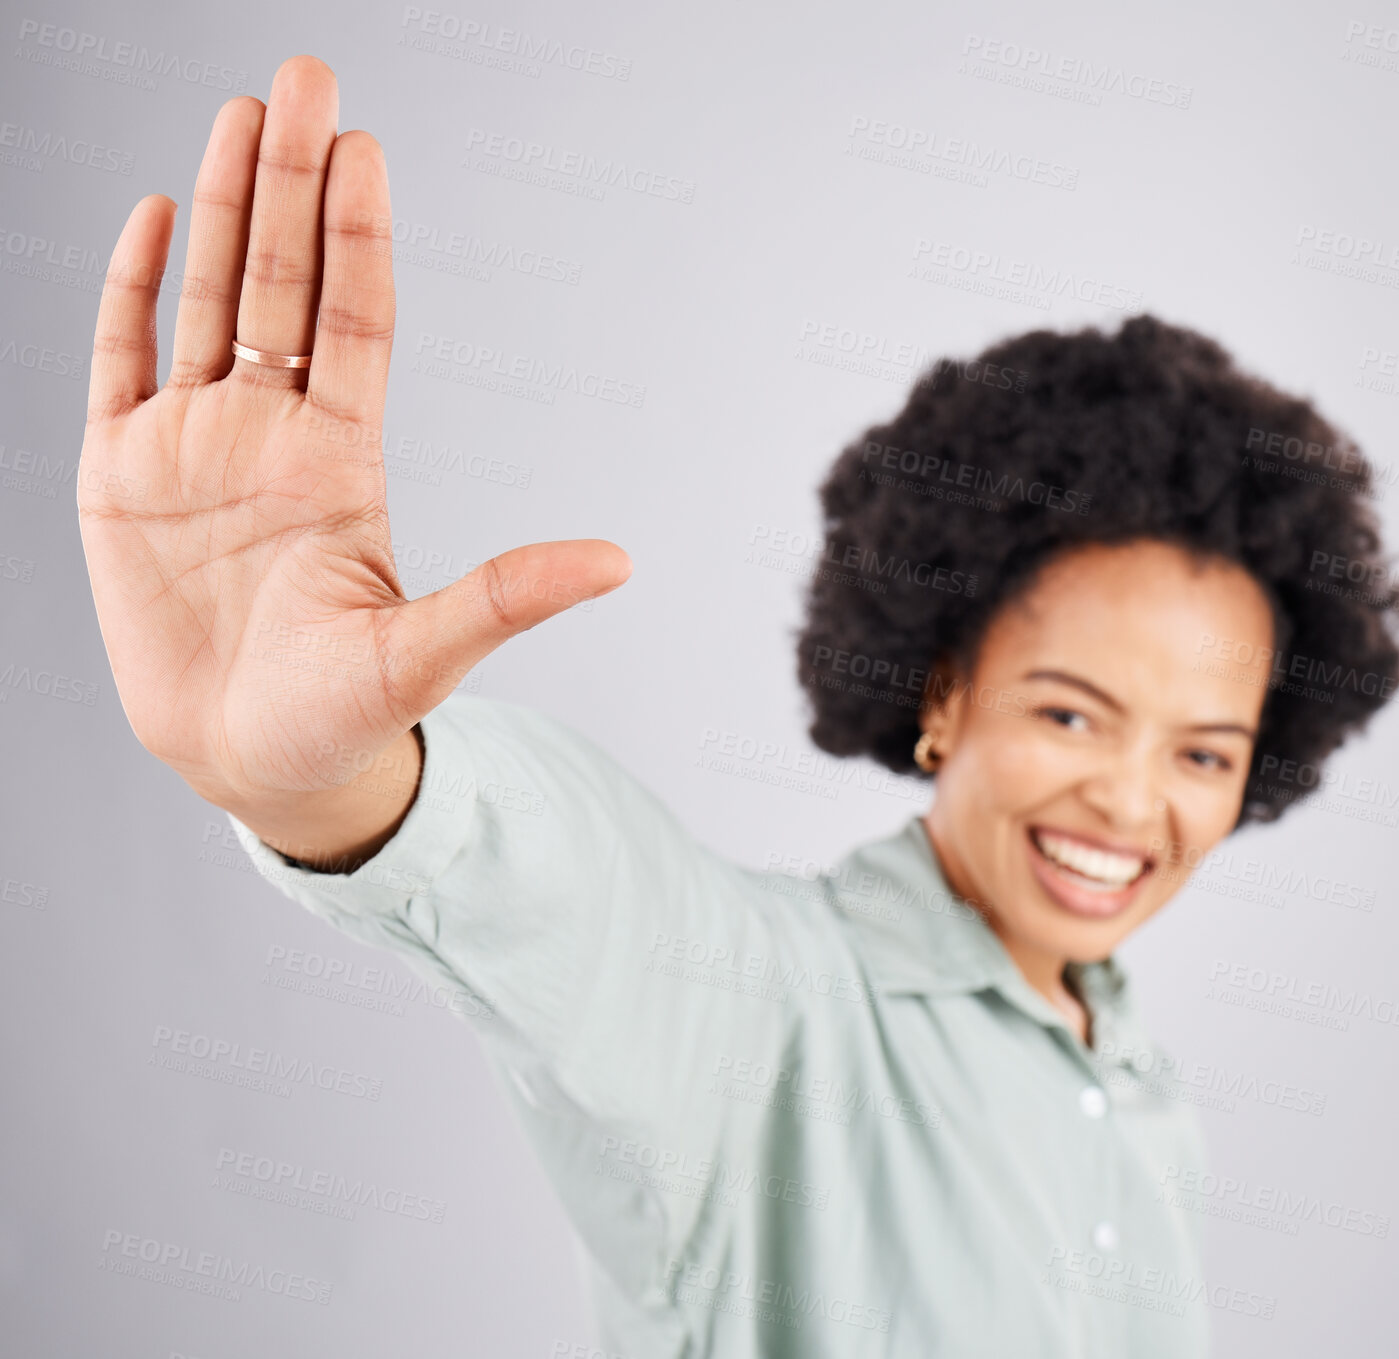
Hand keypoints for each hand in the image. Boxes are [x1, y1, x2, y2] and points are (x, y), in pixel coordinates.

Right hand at [77, 55, 630, 810]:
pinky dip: (130, 292)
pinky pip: (119, 363)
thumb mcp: (425, 654)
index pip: (353, 322)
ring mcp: (194, 449)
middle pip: (281, 284)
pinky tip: (152, 216)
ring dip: (218, 209)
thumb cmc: (342, 718)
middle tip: (303, 79)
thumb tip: (623, 562)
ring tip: (237, 115)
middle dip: (287, 183)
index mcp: (341, 462)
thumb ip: (507, 597)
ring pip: (205, 301)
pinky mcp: (118, 479)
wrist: (254, 763)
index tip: (365, 150)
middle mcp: (271, 436)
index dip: (357, 238)